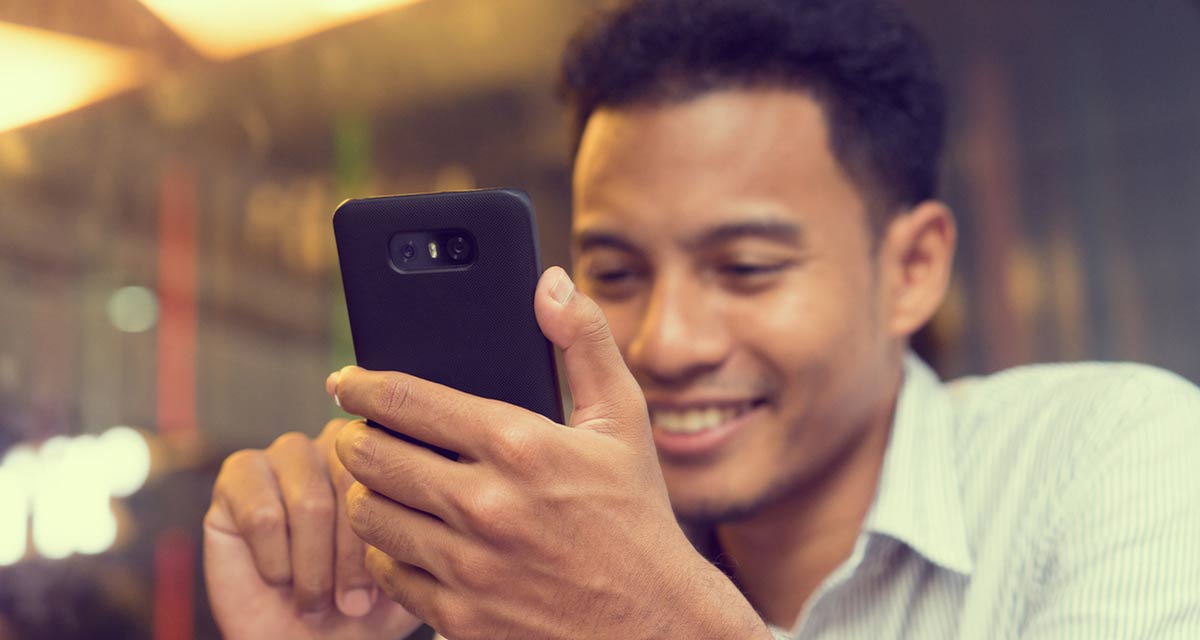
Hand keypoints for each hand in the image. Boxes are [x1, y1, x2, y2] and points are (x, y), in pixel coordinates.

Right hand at [204, 420, 422, 639]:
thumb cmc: (367, 607)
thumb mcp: (412, 576)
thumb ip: (426, 533)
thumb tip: (427, 508)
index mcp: (393, 455)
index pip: (403, 470)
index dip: (394, 535)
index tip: (389, 580)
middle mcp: (343, 443)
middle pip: (355, 483)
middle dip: (353, 559)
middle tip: (355, 605)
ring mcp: (290, 453)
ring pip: (310, 503)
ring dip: (314, 570)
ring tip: (317, 602)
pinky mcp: (240, 475)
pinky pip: (262, 515)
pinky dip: (275, 563)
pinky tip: (280, 579)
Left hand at [330, 267, 769, 639]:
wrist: (655, 625)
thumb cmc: (636, 516)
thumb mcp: (623, 420)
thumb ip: (584, 342)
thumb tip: (548, 282)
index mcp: (521, 445)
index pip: (408, 400)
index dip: (362, 384)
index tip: (346, 380)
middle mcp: (487, 505)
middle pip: (371, 457)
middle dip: (355, 439)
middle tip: (359, 435)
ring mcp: (470, 567)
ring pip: (370, 517)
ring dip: (367, 495)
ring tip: (382, 486)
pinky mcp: (461, 617)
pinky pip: (389, 575)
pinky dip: (388, 554)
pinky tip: (407, 541)